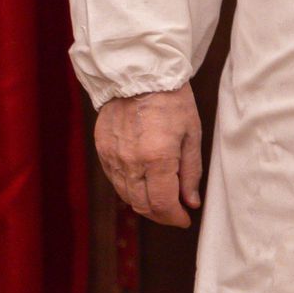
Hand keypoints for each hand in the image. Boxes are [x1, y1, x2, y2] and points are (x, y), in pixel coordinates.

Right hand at [93, 86, 202, 227]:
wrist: (139, 73)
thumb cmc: (171, 99)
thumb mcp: (191, 133)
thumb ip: (191, 171)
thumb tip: (191, 202)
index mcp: (157, 158)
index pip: (162, 204)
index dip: (174, 217)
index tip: (184, 219)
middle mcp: (131, 162)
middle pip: (142, 205)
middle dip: (160, 214)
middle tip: (174, 211)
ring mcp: (113, 157)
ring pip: (126, 196)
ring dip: (144, 202)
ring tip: (160, 196)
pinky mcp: (102, 150)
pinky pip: (115, 179)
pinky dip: (129, 186)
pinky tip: (142, 180)